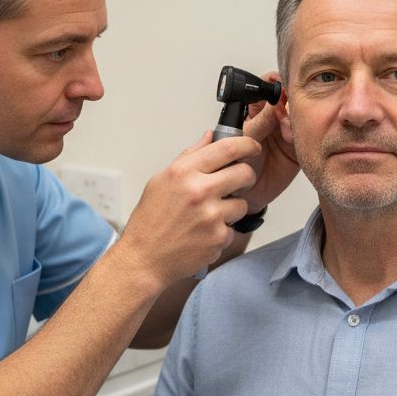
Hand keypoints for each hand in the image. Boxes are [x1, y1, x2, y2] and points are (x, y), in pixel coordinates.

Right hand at [115, 131, 259, 287]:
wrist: (144, 258)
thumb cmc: (150, 220)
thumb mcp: (162, 180)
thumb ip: (190, 156)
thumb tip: (209, 136)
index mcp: (184, 172)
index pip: (227, 148)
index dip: (247, 145)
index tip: (252, 147)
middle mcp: (199, 191)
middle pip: (245, 173)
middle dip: (245, 177)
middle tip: (236, 183)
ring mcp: (211, 215)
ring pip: (242, 204)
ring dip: (231, 209)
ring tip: (208, 216)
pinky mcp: (218, 237)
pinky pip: (232, 229)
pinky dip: (221, 232)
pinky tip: (202, 234)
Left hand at [237, 71, 299, 213]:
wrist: (242, 194)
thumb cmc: (232, 167)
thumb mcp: (243, 140)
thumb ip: (260, 122)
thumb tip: (274, 103)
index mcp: (254, 109)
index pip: (267, 86)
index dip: (275, 83)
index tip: (280, 86)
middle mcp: (271, 117)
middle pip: (288, 98)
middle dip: (290, 100)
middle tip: (284, 109)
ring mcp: (285, 131)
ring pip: (299, 116)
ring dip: (295, 118)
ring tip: (284, 130)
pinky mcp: (296, 146)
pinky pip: (305, 135)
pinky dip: (302, 134)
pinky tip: (291, 139)